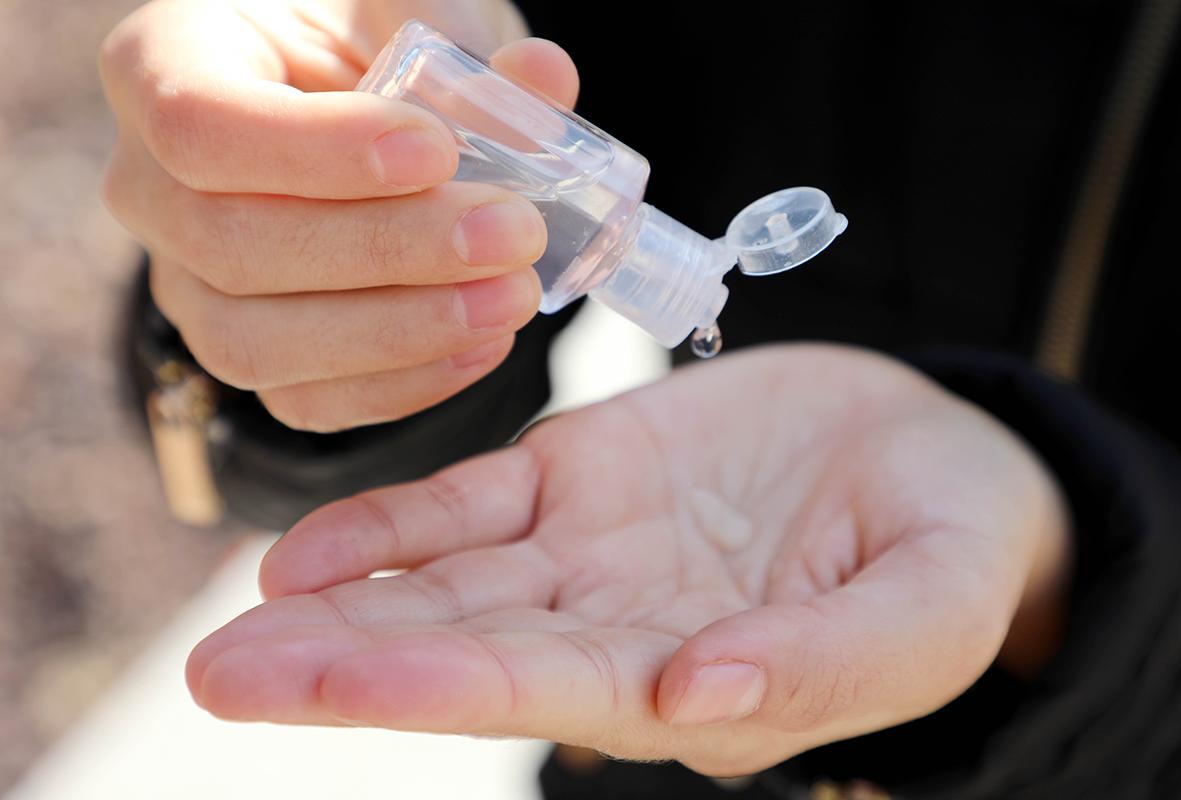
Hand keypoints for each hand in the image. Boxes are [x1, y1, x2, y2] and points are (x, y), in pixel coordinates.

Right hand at [99, 0, 578, 430]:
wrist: (354, 125)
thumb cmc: (364, 51)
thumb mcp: (405, 15)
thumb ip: (462, 44)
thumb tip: (544, 79)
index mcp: (164, 68)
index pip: (200, 124)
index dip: (316, 152)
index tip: (437, 152)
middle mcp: (151, 188)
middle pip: (233, 244)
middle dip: (388, 250)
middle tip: (511, 234)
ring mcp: (189, 285)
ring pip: (255, 344)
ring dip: (399, 332)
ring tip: (510, 300)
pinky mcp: (247, 352)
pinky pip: (302, 400)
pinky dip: (400, 385)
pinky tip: (483, 346)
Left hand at [187, 345, 1071, 775]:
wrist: (931, 451)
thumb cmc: (949, 548)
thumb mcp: (925, 610)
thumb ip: (821, 662)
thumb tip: (695, 703)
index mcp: (694, 679)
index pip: (549, 693)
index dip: (439, 689)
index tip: (327, 686)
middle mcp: (617, 627)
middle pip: (466, 650)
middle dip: (346, 667)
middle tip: (219, 678)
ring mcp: (589, 549)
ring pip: (449, 581)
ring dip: (344, 601)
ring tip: (235, 628)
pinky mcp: (582, 471)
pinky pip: (474, 501)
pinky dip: (398, 521)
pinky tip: (310, 549)